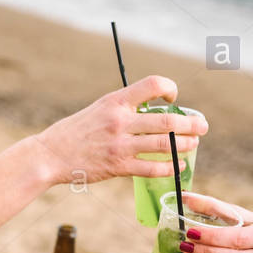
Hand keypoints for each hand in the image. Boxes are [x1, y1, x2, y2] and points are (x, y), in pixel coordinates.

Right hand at [34, 75, 207, 186]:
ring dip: (185, 145)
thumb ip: (123, 109)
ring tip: (193, 145)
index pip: (151, 84)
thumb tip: (150, 113)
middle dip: (191, 123)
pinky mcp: (118, 166)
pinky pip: (152, 167)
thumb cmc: (74, 132)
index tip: (173, 97)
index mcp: (115, 101)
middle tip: (202, 127)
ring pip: (165, 144)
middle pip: (167, 119)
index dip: (169, 87)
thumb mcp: (97, 110)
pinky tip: (177, 166)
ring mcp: (120, 145)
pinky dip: (169, 167)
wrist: (50, 155)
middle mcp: (119, 121)